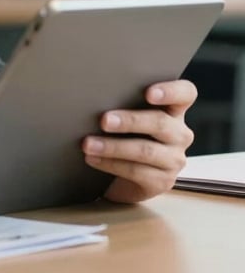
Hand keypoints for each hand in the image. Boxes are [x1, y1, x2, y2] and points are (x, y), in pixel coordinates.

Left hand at [82, 79, 196, 202]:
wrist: (124, 173)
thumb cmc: (123, 131)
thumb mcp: (126, 113)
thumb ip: (122, 101)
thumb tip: (95, 94)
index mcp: (173, 108)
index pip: (185, 93)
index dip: (171, 91)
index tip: (148, 93)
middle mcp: (179, 133)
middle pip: (160, 123)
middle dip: (129, 121)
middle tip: (104, 120)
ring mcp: (174, 159)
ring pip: (145, 150)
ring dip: (113, 146)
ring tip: (88, 144)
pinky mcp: (163, 181)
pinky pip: (136, 171)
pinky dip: (110, 163)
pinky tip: (92, 158)